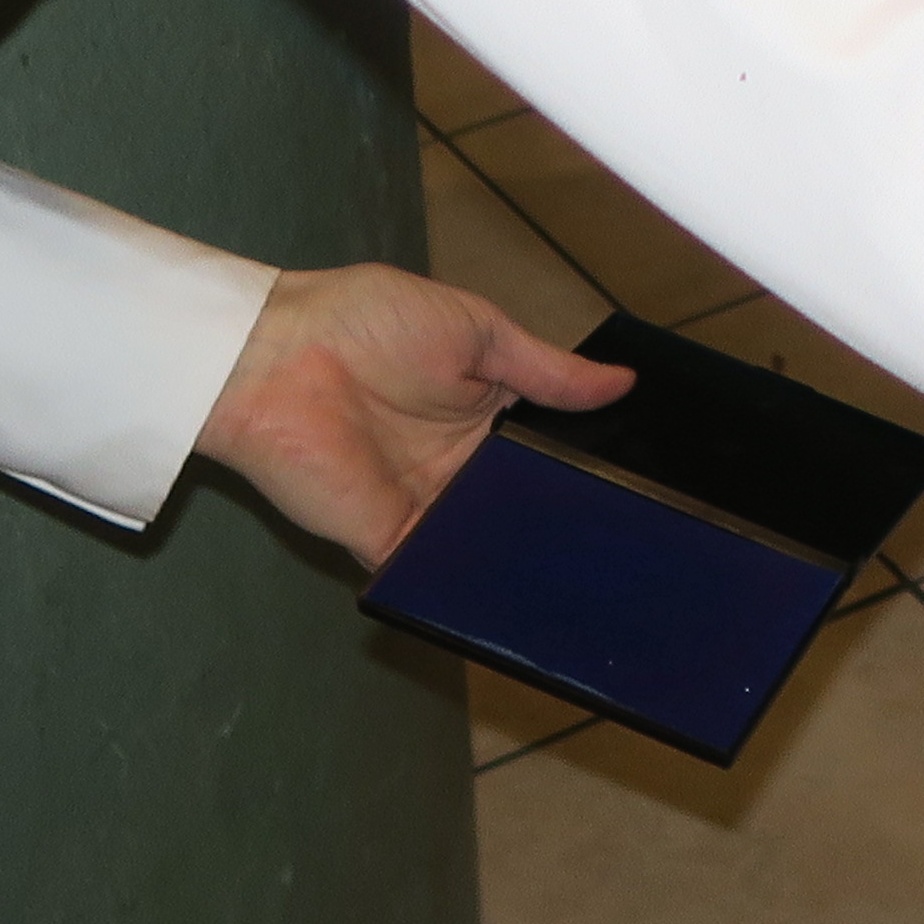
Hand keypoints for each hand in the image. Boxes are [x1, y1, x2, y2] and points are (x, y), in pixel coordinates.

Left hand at [197, 262, 629, 565]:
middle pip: (525, 501)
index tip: (645, 484)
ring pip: (490, 541)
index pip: (547, 448)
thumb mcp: (477, 331)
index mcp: (485, 409)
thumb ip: (547, 370)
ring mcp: (429, 505)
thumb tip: (623, 382)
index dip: (589, 465)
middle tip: (638, 541)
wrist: (278, 357)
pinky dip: (473, 589)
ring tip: (600, 579)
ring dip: (531, 558)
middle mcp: (462, 463)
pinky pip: (439, 573)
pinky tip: (525, 601)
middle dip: (569, 520)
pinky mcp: (393, 539)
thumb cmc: (371, 323)